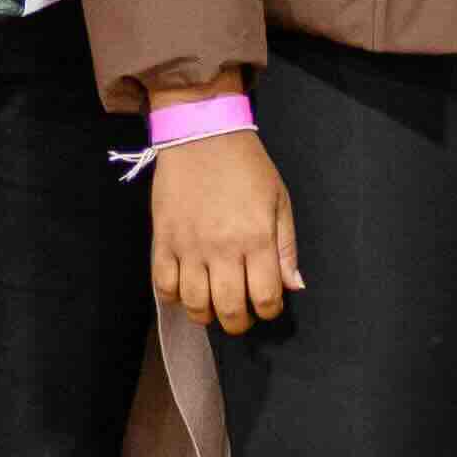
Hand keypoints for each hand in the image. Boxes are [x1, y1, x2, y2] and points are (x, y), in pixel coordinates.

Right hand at [152, 125, 301, 334]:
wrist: (202, 134)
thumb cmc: (246, 166)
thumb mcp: (279, 200)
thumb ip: (287, 247)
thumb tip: (294, 286)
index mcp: (257, 238)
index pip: (265, 297)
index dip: (269, 310)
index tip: (266, 304)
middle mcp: (222, 248)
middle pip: (229, 309)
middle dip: (239, 323)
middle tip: (240, 315)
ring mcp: (189, 246)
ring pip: (194, 304)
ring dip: (206, 315)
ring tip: (212, 306)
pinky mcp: (163, 240)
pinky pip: (163, 285)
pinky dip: (173, 298)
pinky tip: (185, 290)